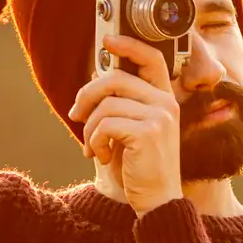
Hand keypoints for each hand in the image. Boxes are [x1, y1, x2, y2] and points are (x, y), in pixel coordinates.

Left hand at [67, 35, 183, 213]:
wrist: (157, 201)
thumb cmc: (140, 168)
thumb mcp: (130, 131)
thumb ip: (121, 106)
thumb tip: (94, 84)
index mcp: (164, 101)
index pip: (152, 60)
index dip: (129, 45)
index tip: (108, 41)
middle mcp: (166, 105)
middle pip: (115, 79)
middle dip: (87, 95)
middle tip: (76, 115)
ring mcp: (159, 117)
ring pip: (105, 105)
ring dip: (89, 128)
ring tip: (92, 146)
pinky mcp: (147, 133)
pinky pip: (104, 124)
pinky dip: (93, 141)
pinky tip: (100, 156)